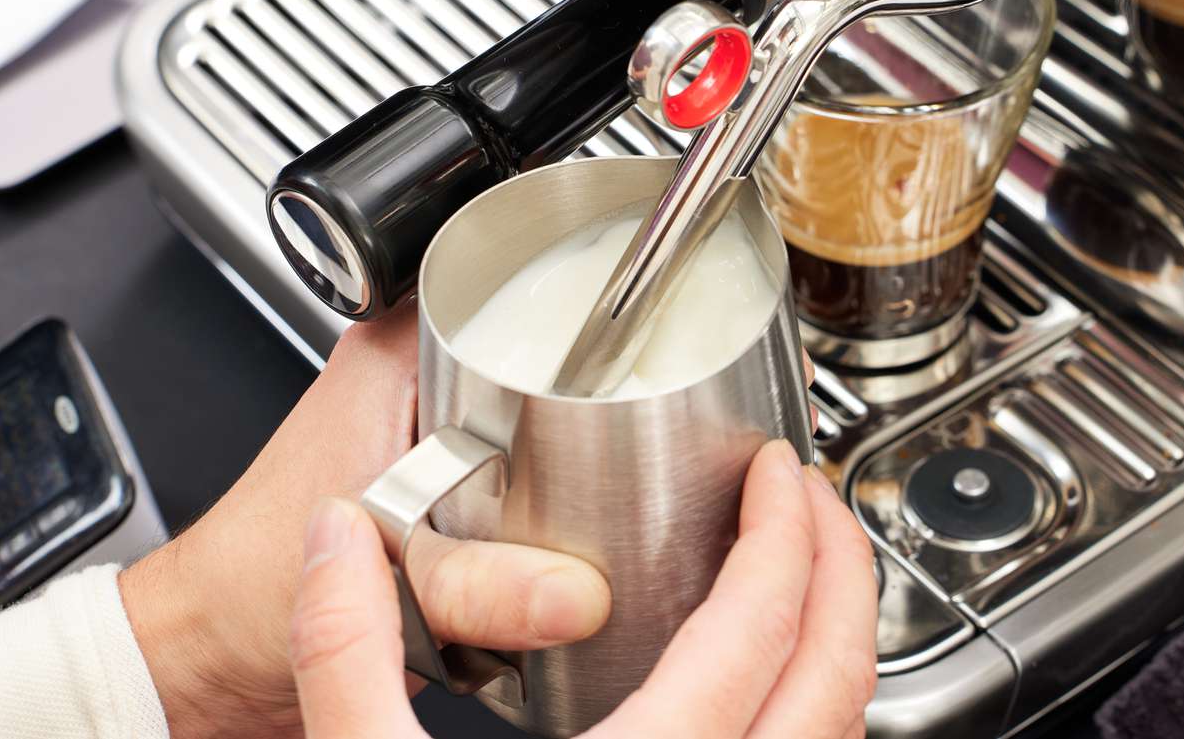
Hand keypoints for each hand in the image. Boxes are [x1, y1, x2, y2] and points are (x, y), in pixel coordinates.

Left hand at [118, 305, 611, 738]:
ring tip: (567, 517)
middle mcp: (404, 381)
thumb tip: (575, 589)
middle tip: (605, 471)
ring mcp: (417, 437)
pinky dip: (525, 526)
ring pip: (530, 440)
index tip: (624, 381)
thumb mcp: (385, 576)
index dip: (582, 339)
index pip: (519, 301)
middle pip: (539, 376)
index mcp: (392, 354)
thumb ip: (484, 583)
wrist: (211, 654)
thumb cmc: (246, 585)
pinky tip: (531, 551)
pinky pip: (507, 491)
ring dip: (552, 487)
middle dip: (578, 430)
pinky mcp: (425, 491)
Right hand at [290, 439, 878, 738]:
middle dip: (842, 563)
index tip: (776, 471)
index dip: (785, 529)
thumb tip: (340, 541)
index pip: (758, 627)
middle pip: (838, 672)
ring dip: (838, 638)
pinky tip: (771, 686)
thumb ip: (347, 658)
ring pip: (843, 735)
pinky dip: (820, 710)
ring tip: (801, 574)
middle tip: (812, 499)